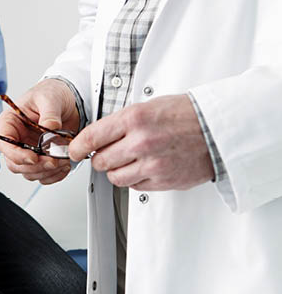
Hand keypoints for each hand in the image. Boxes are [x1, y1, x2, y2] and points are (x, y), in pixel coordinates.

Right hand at [0, 79, 78, 183]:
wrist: (68, 100)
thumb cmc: (51, 94)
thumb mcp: (50, 98)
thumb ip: (49, 114)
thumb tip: (50, 129)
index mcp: (9, 124)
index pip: (4, 145)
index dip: (17, 155)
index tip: (33, 158)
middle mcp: (16, 140)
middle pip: (16, 164)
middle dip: (36, 166)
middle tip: (54, 161)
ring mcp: (28, 151)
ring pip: (29, 172)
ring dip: (46, 171)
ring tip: (63, 161)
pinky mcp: (40, 159)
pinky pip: (43, 175)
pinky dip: (54, 175)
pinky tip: (64, 167)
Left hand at [69, 94, 214, 190]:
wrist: (217, 129)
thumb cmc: (185, 115)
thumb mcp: (147, 107)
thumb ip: (120, 123)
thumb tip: (96, 137)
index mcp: (135, 119)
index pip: (91, 138)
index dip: (78, 147)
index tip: (74, 151)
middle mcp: (141, 142)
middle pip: (100, 161)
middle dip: (100, 159)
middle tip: (107, 154)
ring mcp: (152, 164)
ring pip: (114, 177)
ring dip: (116, 171)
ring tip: (129, 160)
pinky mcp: (162, 180)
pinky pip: (134, 186)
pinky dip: (135, 179)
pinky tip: (145, 167)